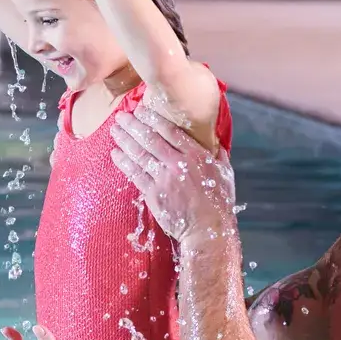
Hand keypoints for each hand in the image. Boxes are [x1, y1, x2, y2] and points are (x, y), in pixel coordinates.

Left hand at [110, 109, 236, 242]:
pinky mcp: (153, 194)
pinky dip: (124, 162)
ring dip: (125, 140)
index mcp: (196, 155)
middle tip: (121, 116)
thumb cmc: (219, 202)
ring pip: (139, 154)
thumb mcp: (225, 174)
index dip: (153, 118)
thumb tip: (216, 144)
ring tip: (114, 130)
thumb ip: (219, 156)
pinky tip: (116, 154)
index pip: (170, 130)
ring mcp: (164, 178)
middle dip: (133, 125)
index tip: (141, 110)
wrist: (208, 229)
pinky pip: (135, 174)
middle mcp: (178, 163)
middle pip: (150, 138)